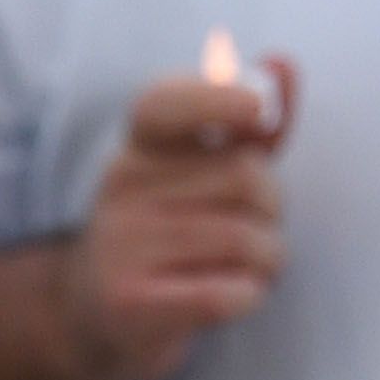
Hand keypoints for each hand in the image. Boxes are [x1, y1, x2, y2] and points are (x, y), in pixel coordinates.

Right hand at [59, 55, 294, 379]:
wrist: (96, 315)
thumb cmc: (170, 233)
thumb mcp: (202, 172)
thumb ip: (248, 123)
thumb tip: (283, 65)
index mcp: (140, 146)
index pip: (165, 103)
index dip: (218, 97)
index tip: (258, 107)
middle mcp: (122, 186)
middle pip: (246, 177)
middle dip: (274, 208)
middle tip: (255, 226)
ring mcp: (121, 244)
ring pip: (247, 240)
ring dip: (267, 261)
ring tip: (241, 268)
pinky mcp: (130, 303)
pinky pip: (227, 294)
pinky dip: (247, 297)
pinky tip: (230, 297)